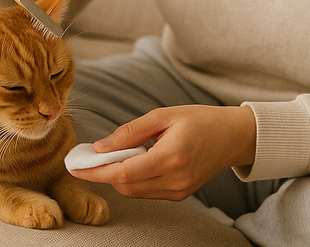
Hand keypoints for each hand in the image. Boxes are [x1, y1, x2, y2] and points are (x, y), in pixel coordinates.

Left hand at [70, 105, 256, 200]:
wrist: (234, 136)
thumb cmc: (200, 119)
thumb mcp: (164, 115)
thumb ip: (130, 132)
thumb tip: (101, 147)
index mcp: (171, 157)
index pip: (123, 172)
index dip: (95, 171)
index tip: (74, 166)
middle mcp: (175, 179)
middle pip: (125, 186)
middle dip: (103, 173)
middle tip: (88, 157)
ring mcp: (179, 190)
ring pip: (135, 191)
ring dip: (117, 176)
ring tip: (110, 156)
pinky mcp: (181, 194)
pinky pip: (147, 191)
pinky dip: (134, 179)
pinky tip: (133, 162)